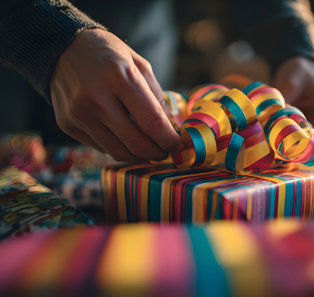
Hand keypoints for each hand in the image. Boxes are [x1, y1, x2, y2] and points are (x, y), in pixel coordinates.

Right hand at [50, 29, 181, 161]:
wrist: (61, 48)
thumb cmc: (108, 55)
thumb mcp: (139, 64)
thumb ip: (156, 97)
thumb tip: (171, 128)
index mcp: (120, 78)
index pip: (152, 122)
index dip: (169, 140)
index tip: (178, 145)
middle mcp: (96, 99)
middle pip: (136, 144)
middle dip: (158, 153)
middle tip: (166, 152)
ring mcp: (79, 114)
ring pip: (118, 152)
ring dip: (139, 156)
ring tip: (149, 148)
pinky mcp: (67, 125)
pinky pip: (101, 147)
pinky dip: (118, 147)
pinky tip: (124, 137)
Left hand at [273, 56, 313, 139]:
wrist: (302, 60)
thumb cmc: (301, 68)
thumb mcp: (291, 82)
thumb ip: (282, 103)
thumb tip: (266, 120)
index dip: (302, 147)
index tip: (282, 149)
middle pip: (311, 143)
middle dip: (292, 146)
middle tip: (271, 146)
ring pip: (303, 140)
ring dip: (287, 141)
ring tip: (269, 141)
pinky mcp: (306, 122)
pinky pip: (296, 134)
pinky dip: (284, 134)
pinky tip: (270, 134)